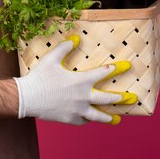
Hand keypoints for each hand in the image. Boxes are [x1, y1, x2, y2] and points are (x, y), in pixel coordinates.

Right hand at [14, 37, 136, 125]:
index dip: (116, 68)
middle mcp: (83, 97)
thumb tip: (76, 37)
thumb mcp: (51, 58)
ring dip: (109, 117)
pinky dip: (88, 119)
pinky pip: (83, 120)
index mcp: (80, 81)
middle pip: (107, 99)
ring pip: (98, 116)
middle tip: (132, 97)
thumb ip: (65, 47)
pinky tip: (90, 118)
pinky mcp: (70, 119)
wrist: (27, 98)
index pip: (103, 73)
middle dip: (121, 98)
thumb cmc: (39, 76)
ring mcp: (77, 110)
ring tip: (117, 120)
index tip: (127, 66)